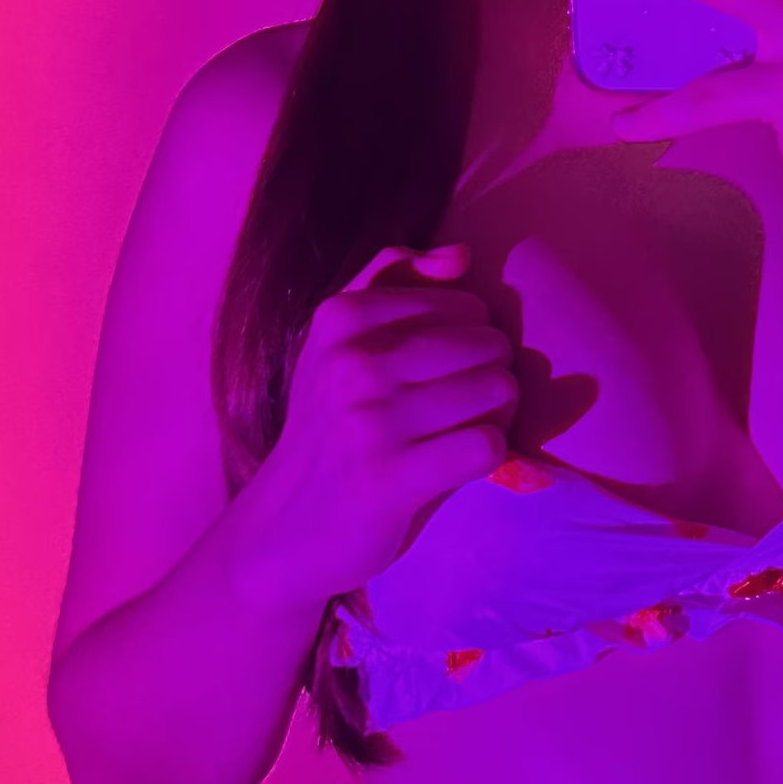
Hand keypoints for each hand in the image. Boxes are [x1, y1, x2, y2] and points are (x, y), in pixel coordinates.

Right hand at [247, 243, 517, 602]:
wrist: (285, 527)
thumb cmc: (329, 429)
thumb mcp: (338, 344)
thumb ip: (392, 282)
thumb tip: (462, 256)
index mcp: (342, 316)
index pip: (467, 304)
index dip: (473, 341)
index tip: (442, 375)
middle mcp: (353, 361)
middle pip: (490, 345)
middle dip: (490, 377)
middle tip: (457, 411)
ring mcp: (370, 420)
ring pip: (497, 391)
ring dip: (495, 417)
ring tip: (459, 434)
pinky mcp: (390, 478)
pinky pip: (487, 445)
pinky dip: (488, 457)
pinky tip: (457, 465)